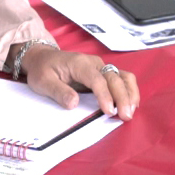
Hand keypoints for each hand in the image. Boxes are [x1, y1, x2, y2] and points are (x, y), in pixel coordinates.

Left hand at [23, 47, 139, 118]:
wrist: (43, 58)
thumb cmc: (42, 70)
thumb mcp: (42, 81)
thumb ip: (58, 92)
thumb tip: (74, 103)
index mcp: (79, 63)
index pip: (97, 79)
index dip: (105, 95)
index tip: (108, 112)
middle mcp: (94, 63)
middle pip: (114, 78)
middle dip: (122, 97)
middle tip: (126, 116)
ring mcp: (101, 67)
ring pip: (123, 76)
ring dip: (130, 93)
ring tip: (131, 111)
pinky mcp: (104, 73)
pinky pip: (122, 79)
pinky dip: (129, 91)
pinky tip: (131, 105)